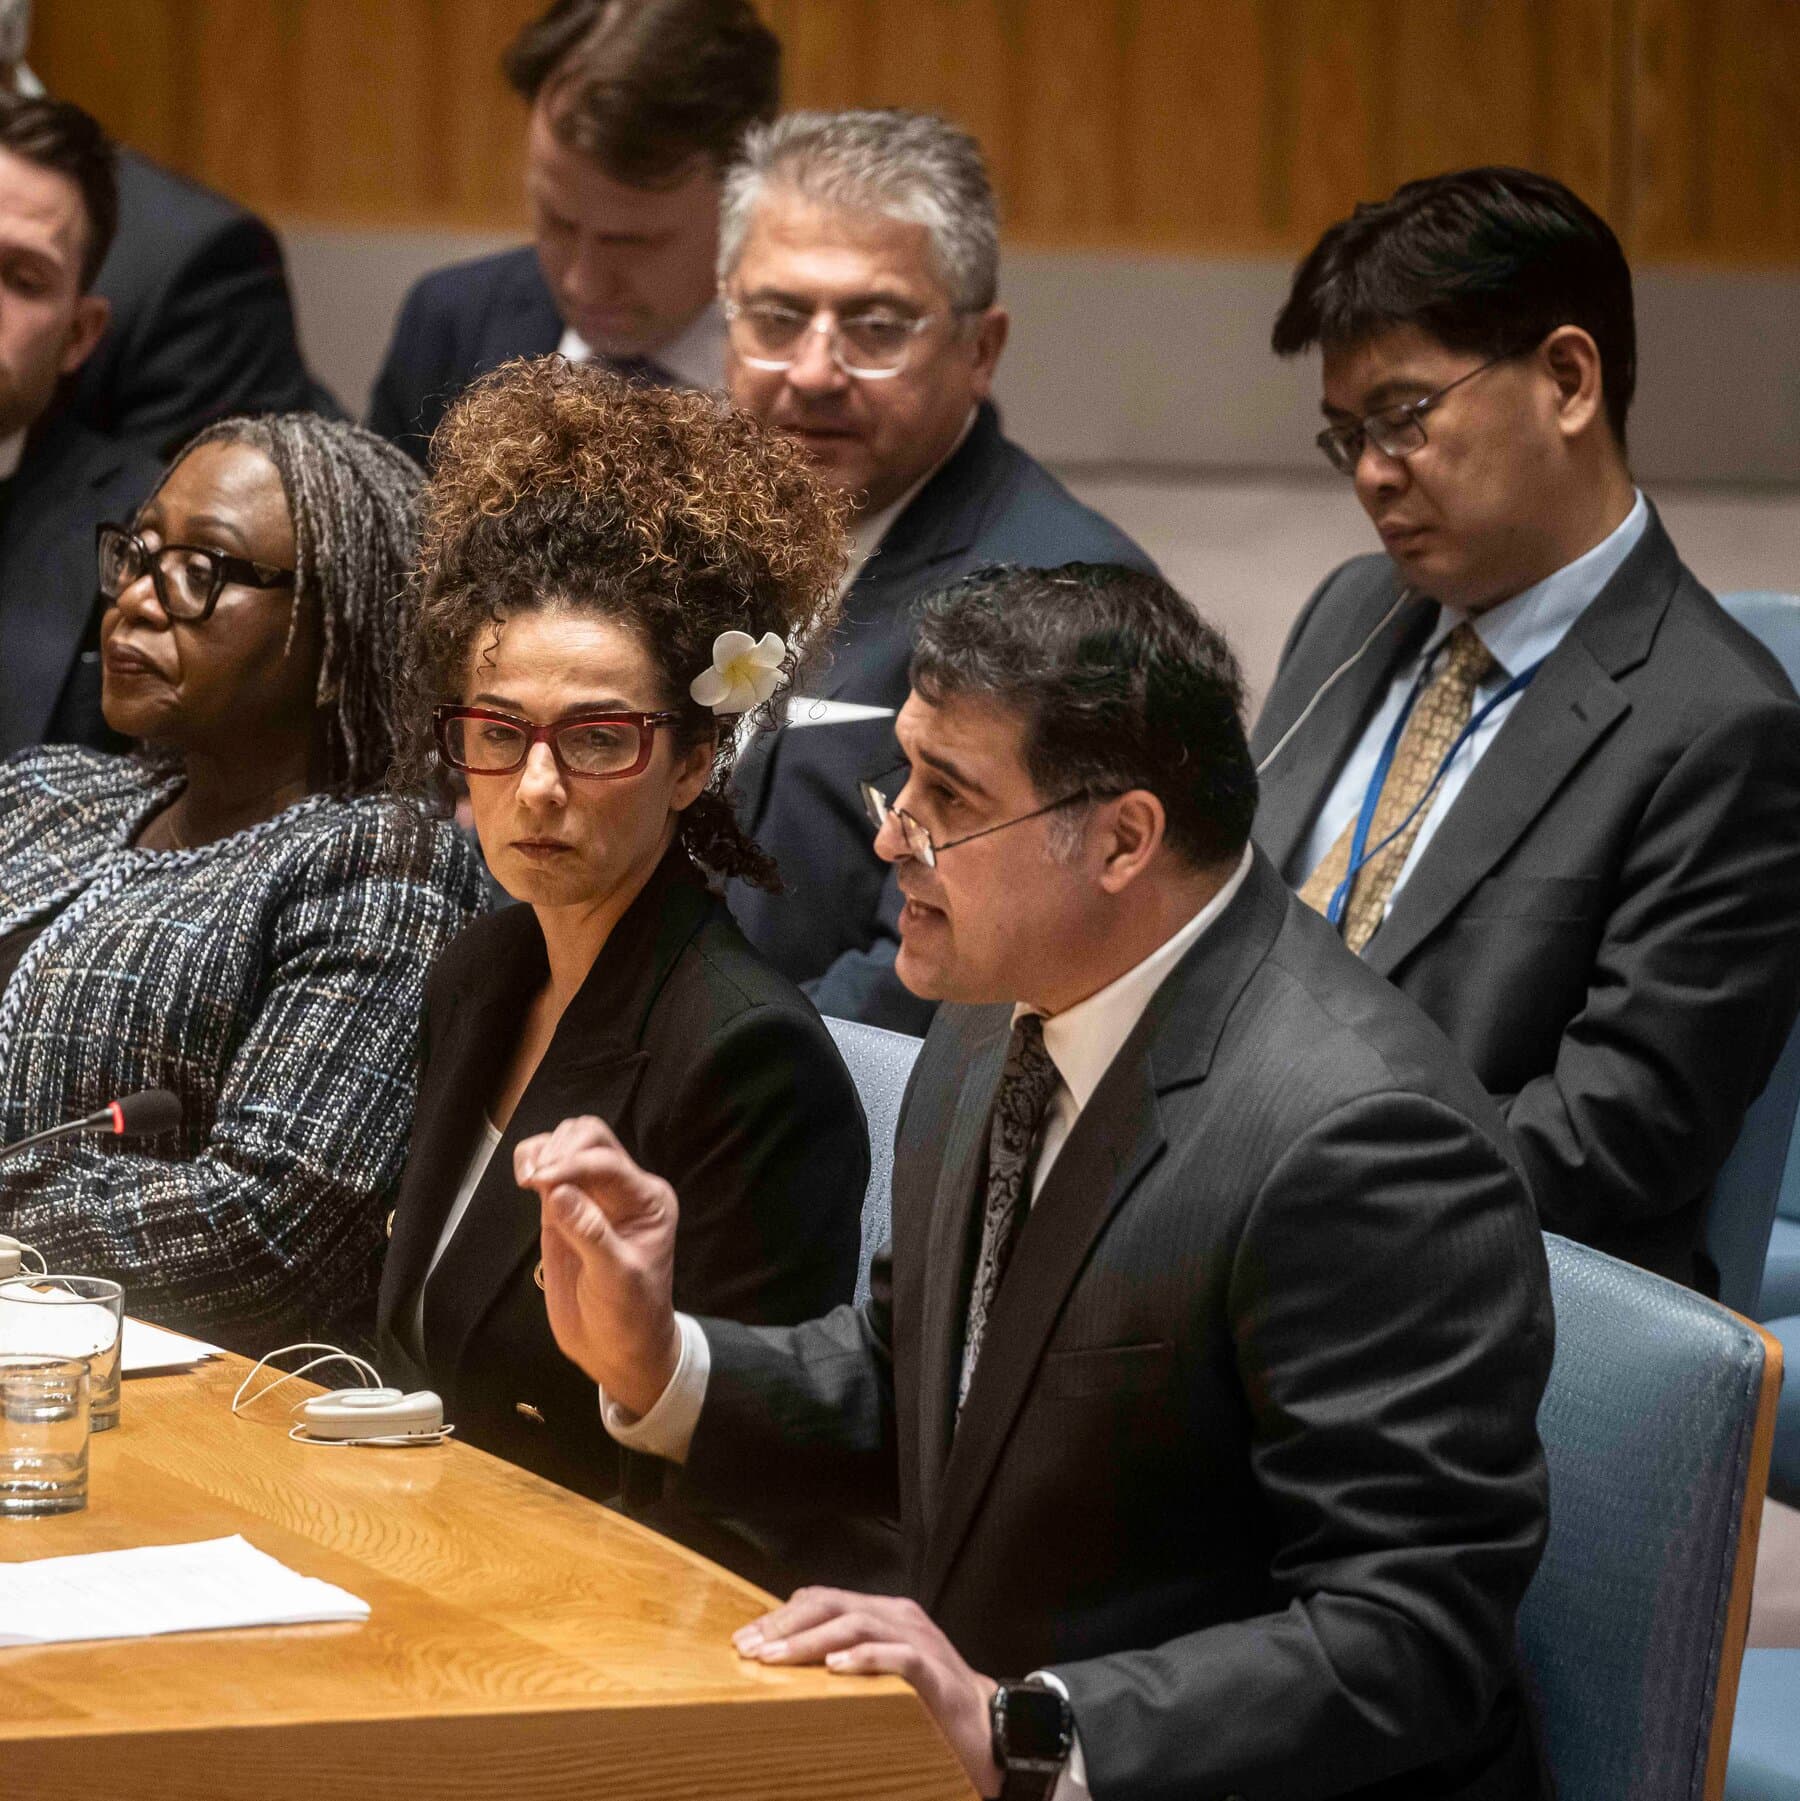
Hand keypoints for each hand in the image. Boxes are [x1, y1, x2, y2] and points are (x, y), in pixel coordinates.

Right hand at [514, 1115, 681, 1418]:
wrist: (618, 1348)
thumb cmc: (629, 1316)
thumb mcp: (616, 1279)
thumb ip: (590, 1234)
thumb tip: (557, 1191)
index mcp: (648, 1200)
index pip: (608, 1161)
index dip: (573, 1164)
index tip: (541, 1183)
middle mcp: (623, 1190)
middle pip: (591, 1137)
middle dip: (560, 1148)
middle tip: (534, 1180)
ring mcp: (592, 1196)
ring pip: (569, 1144)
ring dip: (544, 1150)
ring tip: (527, 1179)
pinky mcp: (563, 1209)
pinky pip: (549, 1170)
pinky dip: (533, 1162)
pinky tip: (524, 1179)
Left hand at [734, 1589, 1001, 1796]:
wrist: (992, 1729)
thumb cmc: (930, 1706)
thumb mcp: (881, 1675)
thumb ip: (847, 1659)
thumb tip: (788, 1667)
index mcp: (883, 1614)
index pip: (823, 1599)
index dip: (780, 1616)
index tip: (745, 1640)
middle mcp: (899, 1617)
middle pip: (832, 1604)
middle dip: (785, 1624)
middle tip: (750, 1648)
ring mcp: (918, 1640)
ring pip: (856, 1624)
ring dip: (810, 1641)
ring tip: (777, 1658)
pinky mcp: (934, 1672)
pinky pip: (896, 1657)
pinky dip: (863, 1658)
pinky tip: (836, 1668)